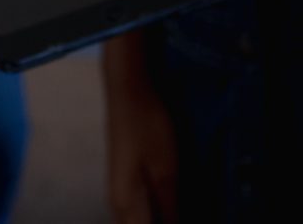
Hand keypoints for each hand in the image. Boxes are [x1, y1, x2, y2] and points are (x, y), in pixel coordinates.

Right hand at [103, 40, 179, 222]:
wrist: (128, 90)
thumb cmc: (147, 126)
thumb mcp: (165, 171)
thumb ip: (169, 209)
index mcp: (126, 206)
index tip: (184, 216)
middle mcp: (118, 205)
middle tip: (184, 211)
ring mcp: (120, 193)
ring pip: (140, 222)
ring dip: (162, 220)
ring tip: (181, 210)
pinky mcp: (126, 182)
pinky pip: (141, 212)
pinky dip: (157, 214)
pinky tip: (173, 207)